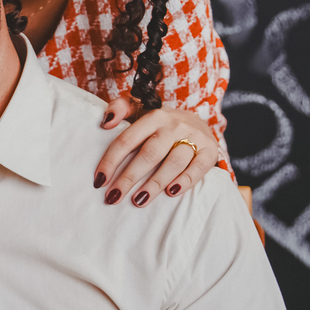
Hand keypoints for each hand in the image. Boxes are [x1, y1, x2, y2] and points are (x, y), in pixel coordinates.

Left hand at [94, 104, 219, 207]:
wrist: (197, 121)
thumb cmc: (160, 124)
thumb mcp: (140, 109)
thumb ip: (120, 108)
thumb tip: (106, 121)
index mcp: (153, 117)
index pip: (128, 140)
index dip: (111, 161)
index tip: (99, 181)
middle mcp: (174, 125)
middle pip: (149, 154)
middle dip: (129, 177)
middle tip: (114, 197)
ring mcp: (194, 137)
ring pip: (173, 162)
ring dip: (155, 183)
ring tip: (139, 201)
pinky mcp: (210, 151)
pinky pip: (198, 168)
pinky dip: (185, 181)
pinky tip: (171, 193)